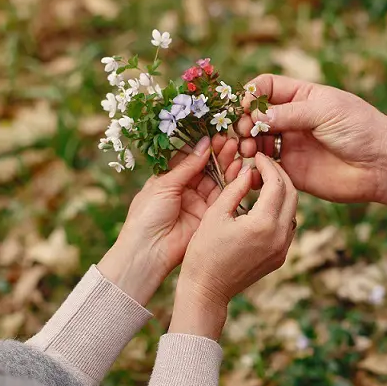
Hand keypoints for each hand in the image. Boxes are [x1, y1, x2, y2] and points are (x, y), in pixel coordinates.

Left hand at [98, 135, 241, 304]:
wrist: (149, 250)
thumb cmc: (147, 215)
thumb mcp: (164, 184)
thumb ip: (187, 166)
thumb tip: (204, 144)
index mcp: (168, 180)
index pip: (189, 159)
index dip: (202, 147)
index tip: (216, 135)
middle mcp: (184, 190)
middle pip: (205, 168)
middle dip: (218, 154)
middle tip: (231, 140)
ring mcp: (197, 203)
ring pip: (216, 179)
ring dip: (226, 164)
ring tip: (237, 150)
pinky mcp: (209, 215)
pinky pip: (222, 196)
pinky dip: (231, 182)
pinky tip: (239, 168)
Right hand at [170, 153, 297, 339]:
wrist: (207, 290)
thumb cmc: (204, 252)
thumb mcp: (215, 214)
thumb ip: (235, 189)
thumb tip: (248, 170)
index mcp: (264, 224)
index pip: (276, 183)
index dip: (268, 165)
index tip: (256, 156)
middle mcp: (280, 237)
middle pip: (292, 194)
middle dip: (279, 174)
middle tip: (263, 164)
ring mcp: (283, 249)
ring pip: (293, 209)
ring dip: (281, 191)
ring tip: (261, 181)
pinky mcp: (280, 256)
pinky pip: (288, 225)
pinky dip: (280, 209)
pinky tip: (263, 203)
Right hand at [236, 74, 386, 209]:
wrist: (382, 165)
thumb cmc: (361, 129)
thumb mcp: (325, 111)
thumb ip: (289, 113)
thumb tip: (254, 117)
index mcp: (302, 97)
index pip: (266, 88)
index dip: (251, 95)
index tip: (245, 107)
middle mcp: (292, 120)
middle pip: (255, 116)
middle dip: (243, 122)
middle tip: (244, 133)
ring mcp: (290, 146)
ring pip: (256, 142)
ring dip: (246, 145)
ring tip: (248, 151)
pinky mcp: (291, 172)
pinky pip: (265, 170)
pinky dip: (253, 170)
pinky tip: (251, 172)